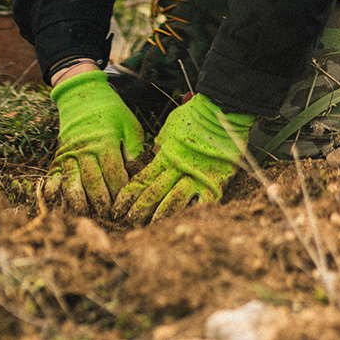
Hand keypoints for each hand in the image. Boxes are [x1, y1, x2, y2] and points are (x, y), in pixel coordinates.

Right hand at [44, 70, 143, 214]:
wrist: (83, 95)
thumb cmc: (111, 111)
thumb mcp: (129, 124)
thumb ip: (134, 148)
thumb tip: (137, 172)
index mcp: (106, 141)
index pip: (113, 173)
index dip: (119, 191)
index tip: (124, 204)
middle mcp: (86, 148)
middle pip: (92, 182)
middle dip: (100, 203)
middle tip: (108, 216)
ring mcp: (70, 152)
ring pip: (71, 182)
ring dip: (78, 201)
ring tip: (86, 214)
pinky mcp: (59, 155)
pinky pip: (53, 176)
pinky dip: (53, 191)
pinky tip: (59, 204)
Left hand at [113, 93, 255, 223]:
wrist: (222, 110)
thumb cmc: (195, 114)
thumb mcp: (171, 126)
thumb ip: (161, 144)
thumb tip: (153, 155)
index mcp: (166, 154)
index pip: (143, 179)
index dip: (129, 195)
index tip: (118, 208)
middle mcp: (178, 168)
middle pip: (154, 193)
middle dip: (139, 210)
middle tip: (126, 223)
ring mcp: (197, 177)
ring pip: (174, 202)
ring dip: (160, 216)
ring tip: (149, 229)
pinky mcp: (215, 183)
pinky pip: (203, 204)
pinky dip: (192, 215)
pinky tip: (183, 226)